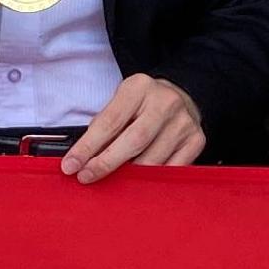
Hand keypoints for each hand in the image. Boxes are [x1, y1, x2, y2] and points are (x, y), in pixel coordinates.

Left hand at [64, 73, 207, 184]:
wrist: (181, 97)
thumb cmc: (142, 105)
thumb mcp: (120, 103)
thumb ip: (103, 126)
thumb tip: (81, 159)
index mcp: (139, 87)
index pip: (109, 122)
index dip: (88, 147)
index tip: (72, 165)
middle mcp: (165, 102)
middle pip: (133, 141)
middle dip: (106, 163)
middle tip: (87, 177)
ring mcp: (184, 122)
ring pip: (152, 160)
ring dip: (129, 176)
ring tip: (114, 179)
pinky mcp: (196, 140)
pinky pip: (171, 169)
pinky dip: (152, 179)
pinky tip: (140, 181)